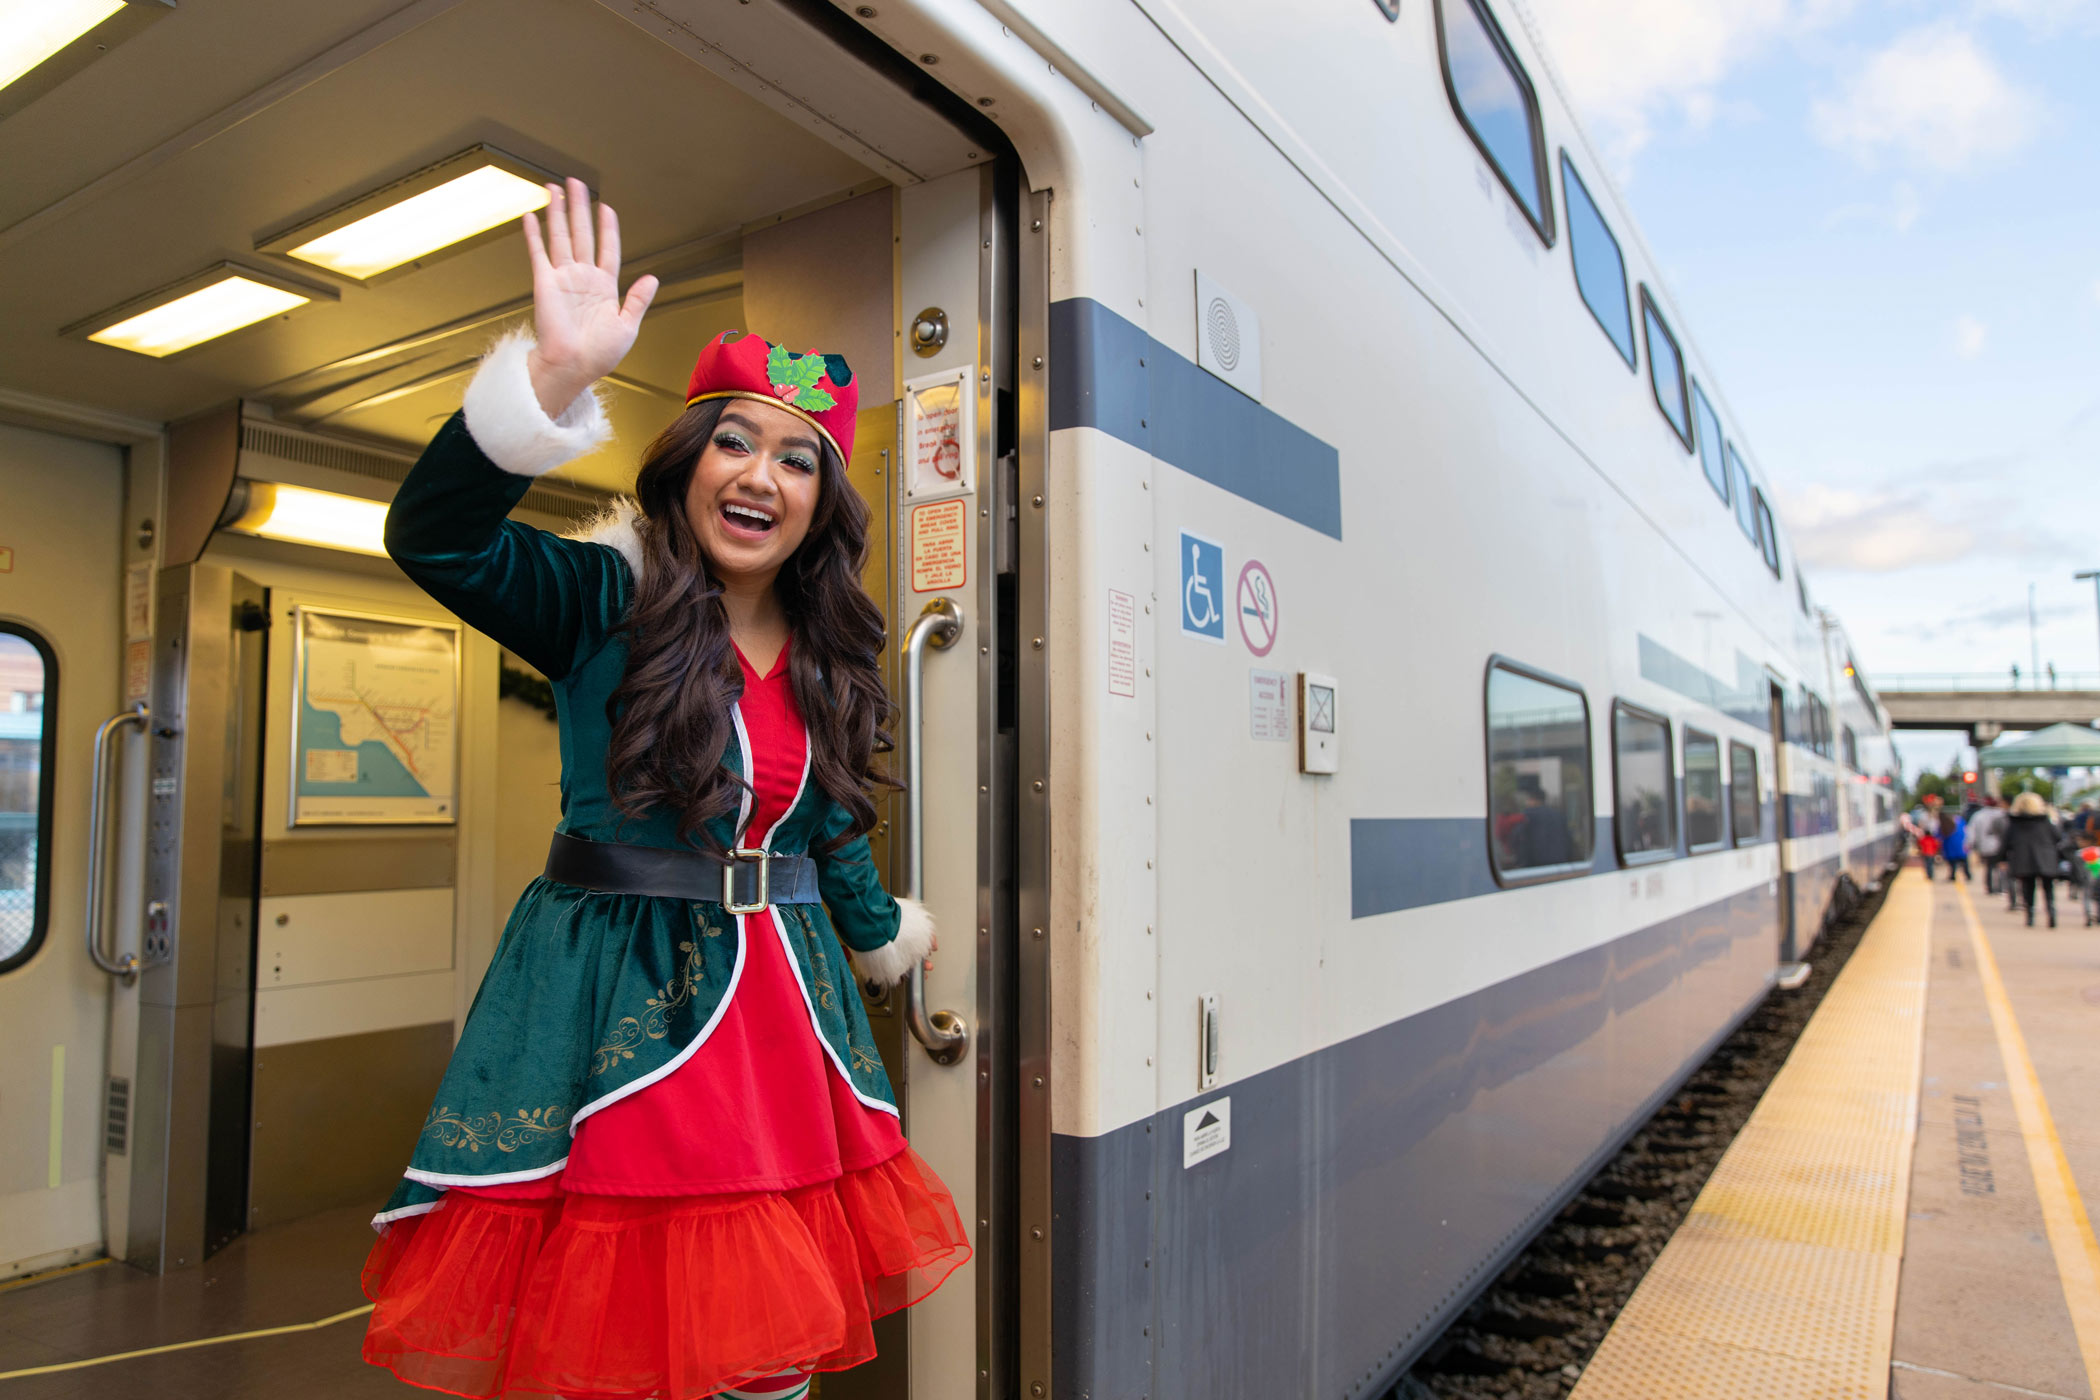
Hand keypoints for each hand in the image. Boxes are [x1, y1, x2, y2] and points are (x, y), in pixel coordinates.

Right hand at [521, 178, 658, 417]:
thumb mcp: (627, 326)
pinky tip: (532, 216)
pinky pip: (539, 252)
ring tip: (556, 188)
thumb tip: (652, 278)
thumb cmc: (598, 354)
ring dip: (558, 212)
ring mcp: (563, 278)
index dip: (607, 228)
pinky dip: (534, 234)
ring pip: (561, 236)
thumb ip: (637, 300)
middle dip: (580, 207)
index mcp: (605, 287)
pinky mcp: (544, 282)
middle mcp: (583, 278)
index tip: (607, 208)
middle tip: (577, 182)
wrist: (574, 367)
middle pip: (582, 234)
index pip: (607, 249)